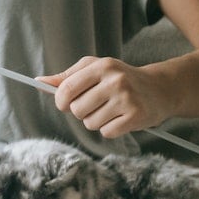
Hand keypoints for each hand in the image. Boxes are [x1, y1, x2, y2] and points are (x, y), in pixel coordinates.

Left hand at [37, 56, 175, 137]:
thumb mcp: (94, 70)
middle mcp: (115, 80)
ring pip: (90, 123)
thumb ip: (67, 77)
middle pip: (76, 110)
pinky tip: (120, 118)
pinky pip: (106, 132)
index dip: (60, 101)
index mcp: (101, 66)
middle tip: (96, 105)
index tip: (65, 103)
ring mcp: (126, 98)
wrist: (159, 89)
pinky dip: (110, 129)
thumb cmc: (119, 79)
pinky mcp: (135, 116)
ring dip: (96, 121)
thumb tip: (39, 81)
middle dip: (81, 112)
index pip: (67, 89)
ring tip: (110, 111)